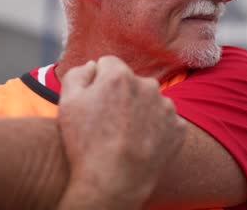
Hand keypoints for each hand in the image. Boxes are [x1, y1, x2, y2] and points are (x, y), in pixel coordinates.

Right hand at [58, 56, 185, 207]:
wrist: (114, 182)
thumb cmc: (86, 144)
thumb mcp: (67, 104)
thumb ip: (77, 75)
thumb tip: (93, 65)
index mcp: (119, 75)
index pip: (108, 64)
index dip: (98, 81)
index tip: (94, 101)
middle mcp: (148, 85)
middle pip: (131, 81)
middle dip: (121, 94)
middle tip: (109, 121)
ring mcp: (166, 106)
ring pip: (150, 100)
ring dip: (140, 110)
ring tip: (125, 136)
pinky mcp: (178, 127)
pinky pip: (165, 120)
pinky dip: (155, 129)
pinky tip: (141, 144)